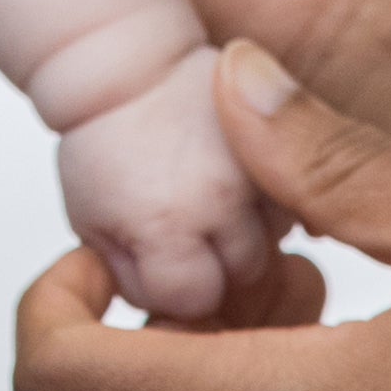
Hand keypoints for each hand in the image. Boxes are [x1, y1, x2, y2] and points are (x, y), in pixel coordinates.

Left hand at [51, 43, 276, 327]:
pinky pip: (296, 209)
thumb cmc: (105, 146)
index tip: (156, 262)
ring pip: (278, 248)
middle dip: (217, 273)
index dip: (173, 290)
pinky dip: (271, 212)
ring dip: (249, 243)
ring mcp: (264, 172)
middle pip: (242, 282)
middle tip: (183, 234)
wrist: (129, 67)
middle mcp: (223, 200)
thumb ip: (140, 284)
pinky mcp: (288, 149)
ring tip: (208, 209)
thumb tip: (178, 323)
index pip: (191, 302)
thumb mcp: (95, 226)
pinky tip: (237, 193)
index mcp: (165, 224)